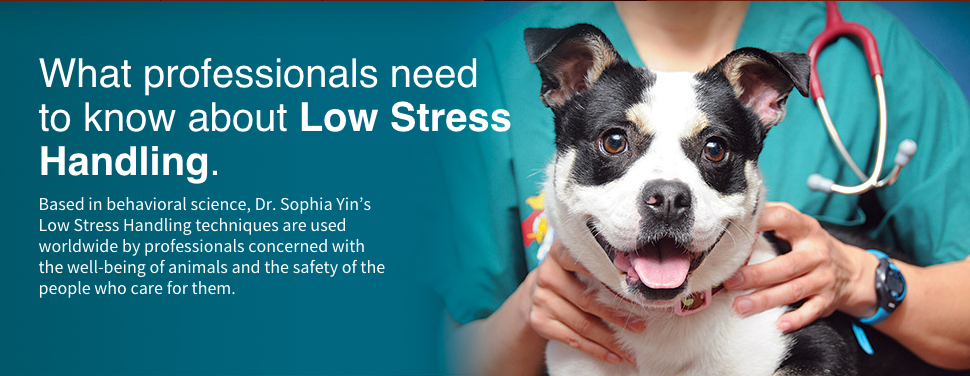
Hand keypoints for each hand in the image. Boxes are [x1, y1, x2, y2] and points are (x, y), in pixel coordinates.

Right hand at [527, 239, 643, 363]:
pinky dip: (595, 350)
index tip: (630, 287)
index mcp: (559, 253)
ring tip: (630, 350)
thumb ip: (600, 263)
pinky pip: (572, 339)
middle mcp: (547, 274)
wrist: (539, 290)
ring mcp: (540, 298)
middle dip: (616, 316)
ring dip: (610, 339)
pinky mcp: (539, 320)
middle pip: (586, 300)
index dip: (606, 274)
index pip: (582, 261)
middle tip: (640, 327)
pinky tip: (613, 355)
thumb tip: (638, 279)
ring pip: (582, 324)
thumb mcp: (580, 261)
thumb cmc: (571, 274)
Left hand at [723, 202, 878, 331]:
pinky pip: (811, 311)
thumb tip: (742, 209)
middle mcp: (816, 254)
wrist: (852, 271)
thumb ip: (775, 214)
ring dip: (765, 300)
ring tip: (740, 306)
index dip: (763, 220)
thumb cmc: (812, 245)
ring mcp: (823, 278)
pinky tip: (779, 324)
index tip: (739, 227)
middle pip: (785, 265)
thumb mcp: (800, 225)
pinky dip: (796, 319)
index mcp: (806, 230)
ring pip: (793, 290)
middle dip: (756, 275)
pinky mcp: (827, 300)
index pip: (784, 219)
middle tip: (730, 281)